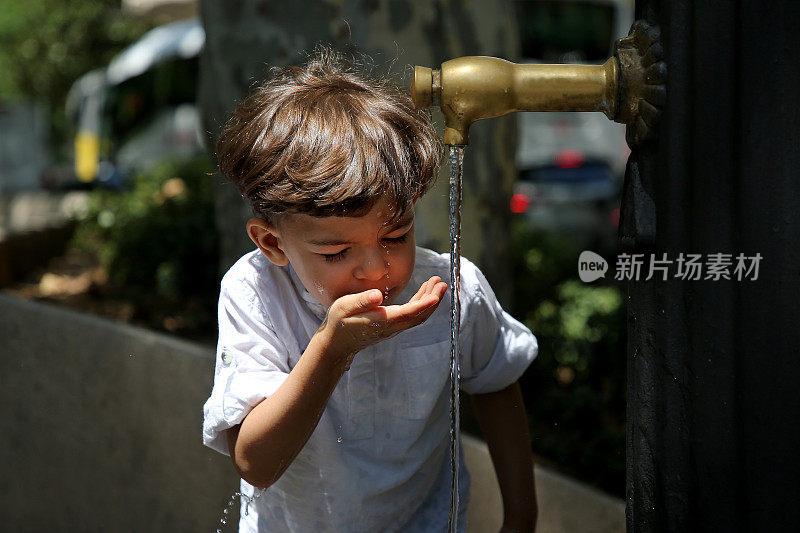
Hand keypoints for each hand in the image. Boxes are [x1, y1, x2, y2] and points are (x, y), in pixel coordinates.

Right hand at [318, 276, 446, 368]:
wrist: (336, 344)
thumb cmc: (339, 323)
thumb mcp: (344, 307)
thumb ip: (361, 301)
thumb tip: (377, 295)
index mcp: (382, 321)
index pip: (409, 313)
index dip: (424, 304)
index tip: (436, 293)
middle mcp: (392, 327)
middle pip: (419, 315)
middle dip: (433, 300)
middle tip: (442, 283)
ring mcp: (394, 328)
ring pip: (417, 316)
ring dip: (429, 300)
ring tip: (437, 283)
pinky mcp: (393, 326)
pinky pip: (412, 316)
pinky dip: (421, 304)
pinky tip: (424, 293)